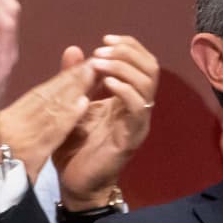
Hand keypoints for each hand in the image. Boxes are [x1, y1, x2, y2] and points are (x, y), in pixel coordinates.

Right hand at [0, 46, 92, 178]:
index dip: (60, 79)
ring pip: (52, 110)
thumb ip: (4, 116)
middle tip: (92, 62)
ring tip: (92, 75)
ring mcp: (22, 138)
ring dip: (73, 91)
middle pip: (46, 98)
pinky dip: (68, 118)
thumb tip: (20, 96)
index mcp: (7, 119)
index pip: (37, 96)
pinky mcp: (31, 155)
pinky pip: (53, 134)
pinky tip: (82, 104)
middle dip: (70, 78)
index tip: (79, 65)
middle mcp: (14, 124)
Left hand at [53, 35, 158, 207]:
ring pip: (147, 84)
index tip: (104, 39)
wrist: (75, 183)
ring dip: (123, 68)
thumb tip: (75, 48)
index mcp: (126, 96)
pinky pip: (137, 108)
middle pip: (150, 67)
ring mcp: (137, 122)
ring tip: (99, 63)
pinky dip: (126, 91)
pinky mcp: (131, 137)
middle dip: (127, 53)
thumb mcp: (71, 105)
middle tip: (101, 50)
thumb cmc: (75, 146)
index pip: (141, 61)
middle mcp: (137, 107)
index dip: (128, 45)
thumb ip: (74, 78)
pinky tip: (107, 84)